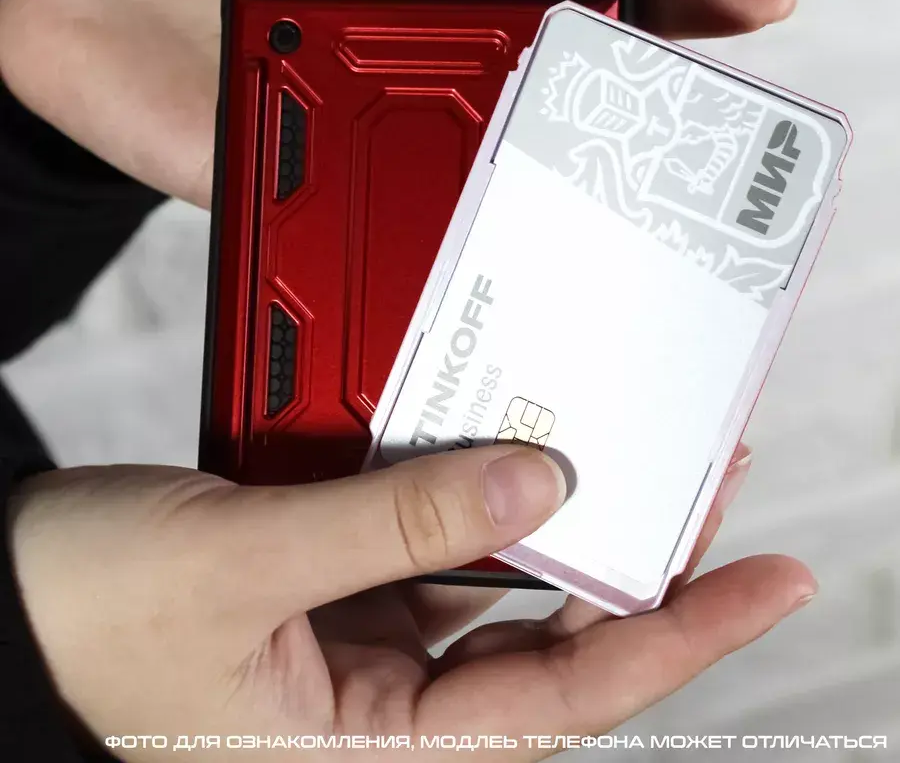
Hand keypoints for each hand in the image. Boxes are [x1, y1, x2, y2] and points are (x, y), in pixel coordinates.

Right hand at [11, 444, 810, 760]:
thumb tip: (537, 484)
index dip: (681, 637)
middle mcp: (380, 712)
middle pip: (551, 644)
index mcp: (367, 750)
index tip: (772, 582)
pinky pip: (437, 555)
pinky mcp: (339, 597)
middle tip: (712, 488)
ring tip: (635, 464)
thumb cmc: (88, 610)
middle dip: (640, 570)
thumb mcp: (245, 564)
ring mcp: (364, 651)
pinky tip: (515, 462)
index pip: (565, 699)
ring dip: (563, 533)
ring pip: (500, 595)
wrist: (6, 589)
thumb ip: (396, 524)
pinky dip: (480, 508)